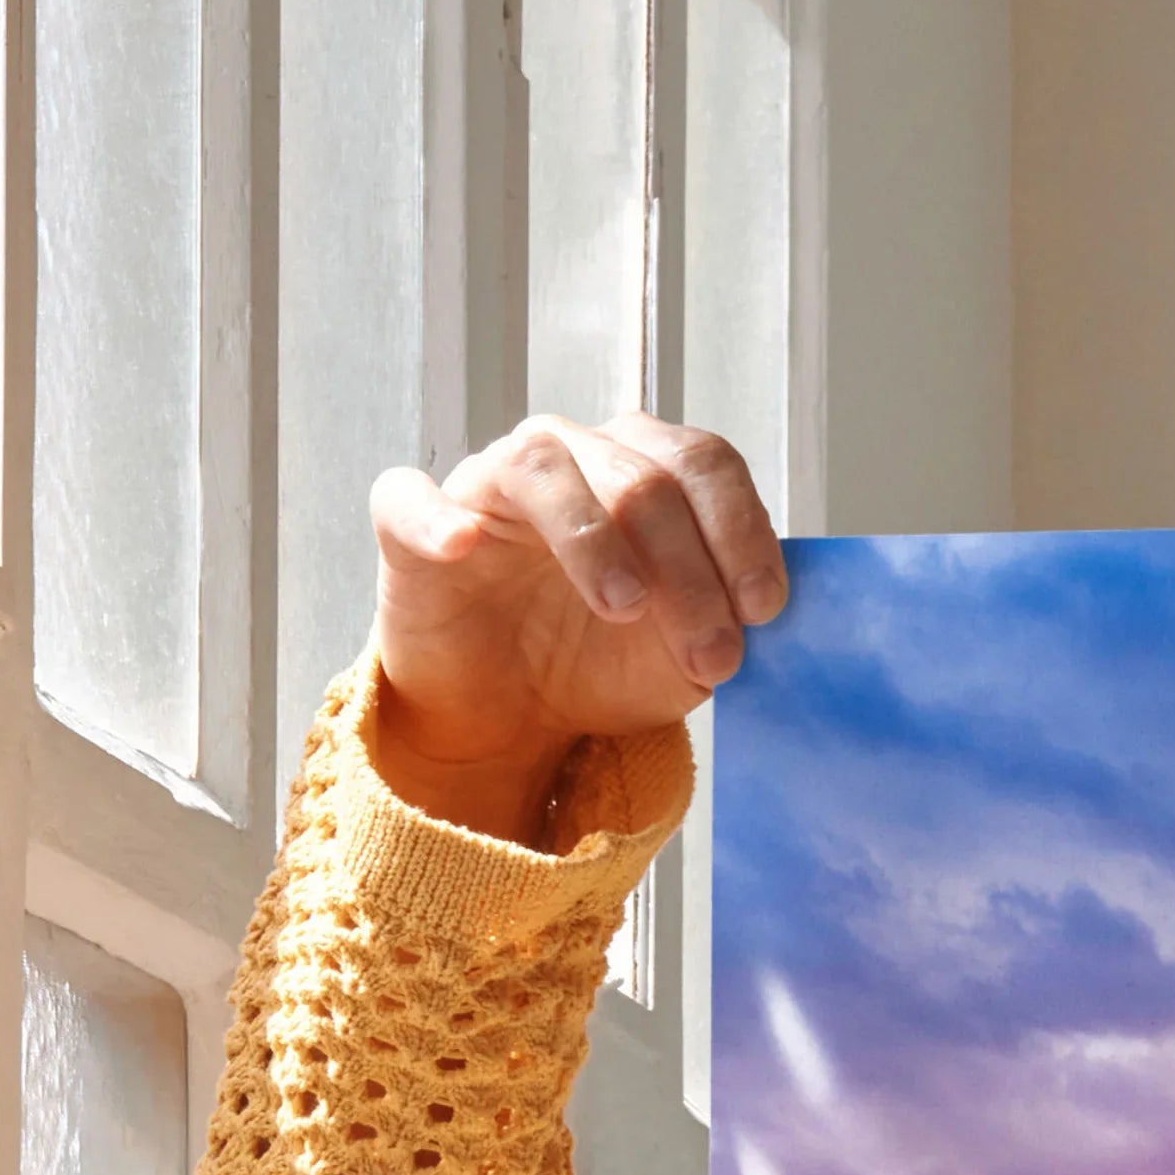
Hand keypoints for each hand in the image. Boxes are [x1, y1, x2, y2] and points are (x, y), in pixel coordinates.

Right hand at [365, 414, 785, 843]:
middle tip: (711, 653)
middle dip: (689, 570)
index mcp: (645, 472)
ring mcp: (489, 484)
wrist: (512, 716)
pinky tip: (464, 546)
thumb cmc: (600, 663)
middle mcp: (572, 458)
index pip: (703, 463)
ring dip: (594, 539)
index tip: (763, 609)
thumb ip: (726, 622)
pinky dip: (437, 517)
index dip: (741, 530)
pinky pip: (411, 498)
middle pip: (640, 476)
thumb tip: (758, 613)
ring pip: (543, 468)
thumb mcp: (685, 656)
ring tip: (625, 608)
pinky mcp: (412, 525)